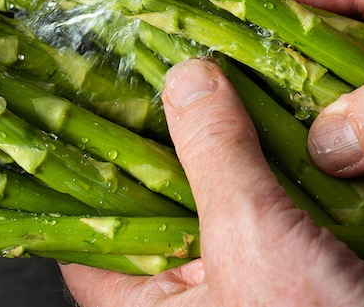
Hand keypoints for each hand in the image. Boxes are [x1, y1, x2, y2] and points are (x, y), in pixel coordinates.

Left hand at [59, 59, 363, 306]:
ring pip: (212, 206)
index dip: (88, 162)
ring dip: (226, 158)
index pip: (84, 222)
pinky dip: (268, 179)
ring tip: (222, 95)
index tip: (99, 106)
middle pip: (152, 203)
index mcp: (139, 306)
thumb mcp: (252, 238)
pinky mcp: (277, 281)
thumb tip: (184, 80)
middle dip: (169, 146)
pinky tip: (279, 138)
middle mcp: (177, 298)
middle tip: (172, 87)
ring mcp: (229, 289)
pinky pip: (260, 218)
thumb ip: (214, 156)